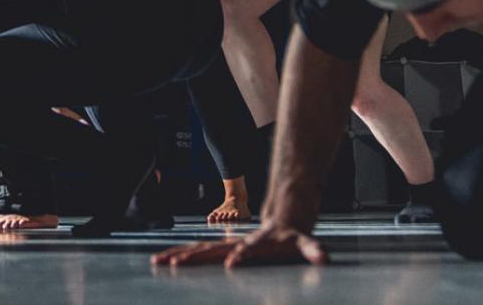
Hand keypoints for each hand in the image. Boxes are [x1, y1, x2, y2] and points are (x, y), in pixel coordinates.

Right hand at [151, 222, 326, 267]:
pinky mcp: (221, 249)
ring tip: (157, 262)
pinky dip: (181, 257)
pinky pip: (198, 254)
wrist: (280, 219)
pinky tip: (163, 260)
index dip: (241, 255)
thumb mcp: (305, 243)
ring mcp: (226, 245)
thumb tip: (324, 257)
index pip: (248, 251)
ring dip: (178, 256)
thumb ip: (313, 250)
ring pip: (199, 250)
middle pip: (212, 250)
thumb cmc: (291, 237)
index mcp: (256, 244)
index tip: (233, 262)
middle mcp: (236, 244)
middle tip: (172, 264)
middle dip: (192, 257)